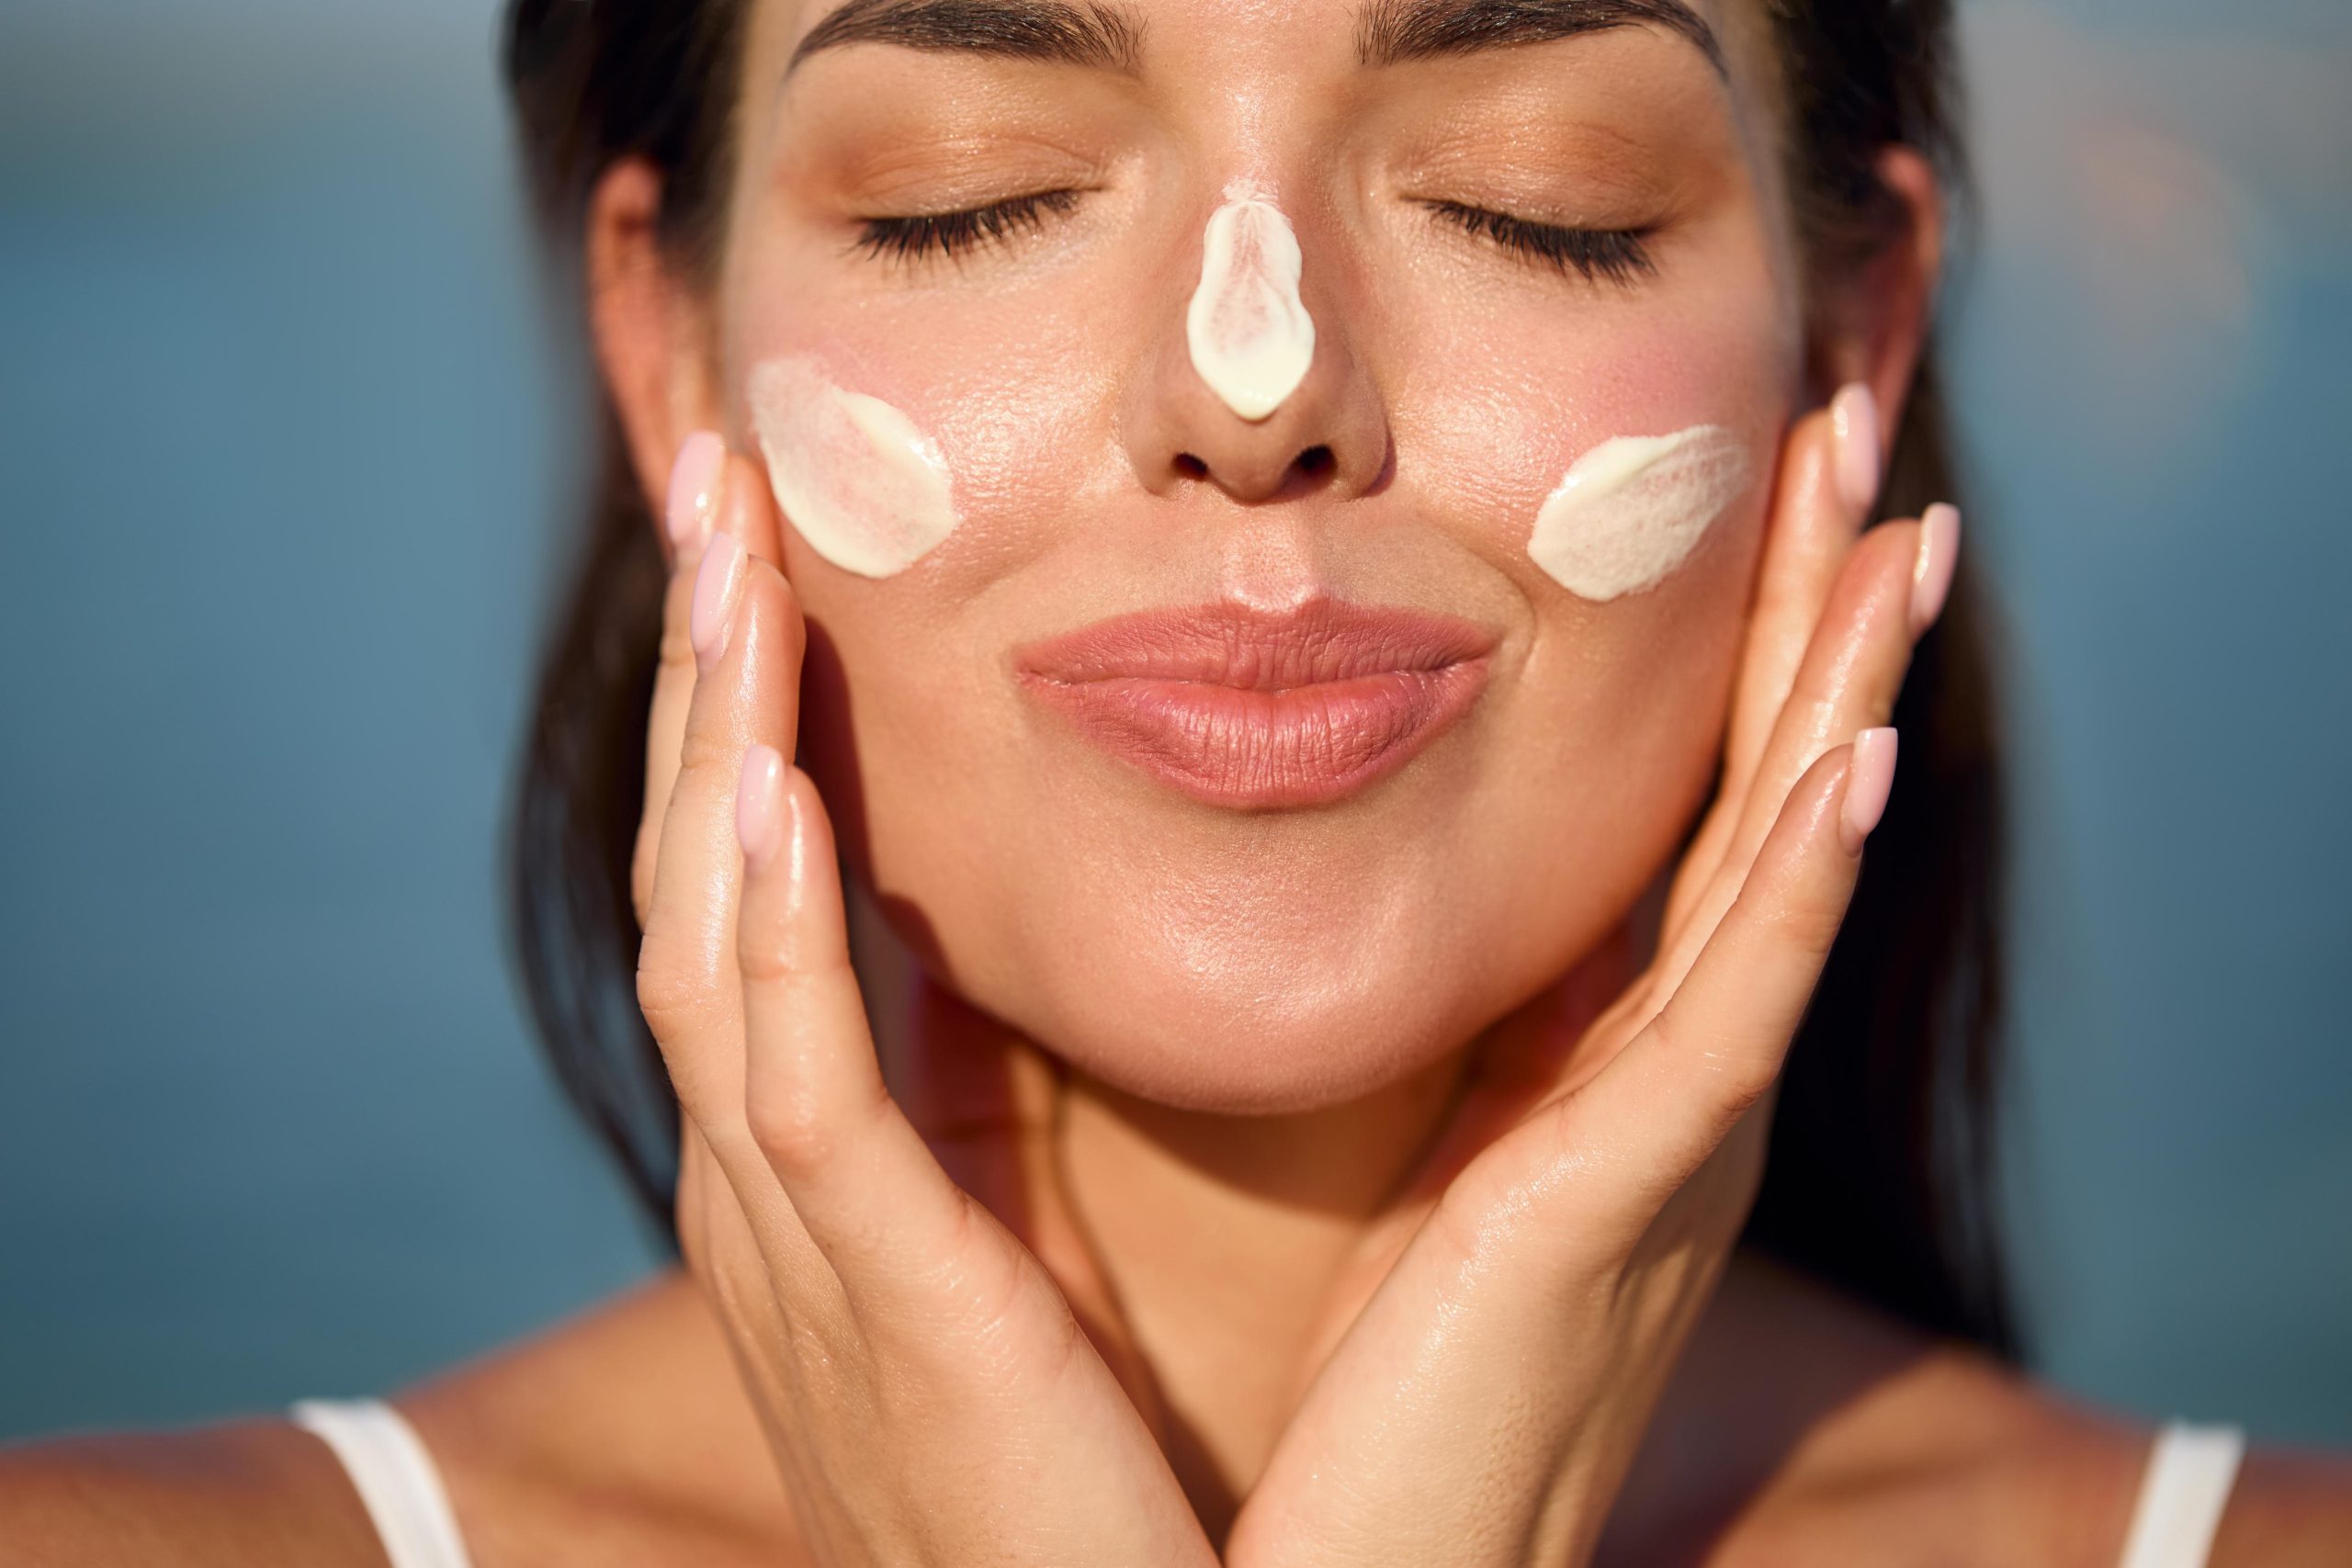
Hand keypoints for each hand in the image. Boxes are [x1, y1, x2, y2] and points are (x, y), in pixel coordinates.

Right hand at [631, 434, 1210, 1566]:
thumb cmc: (1084, 1483)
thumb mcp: (1004, 1264)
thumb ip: (977, 1117)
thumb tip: (996, 959)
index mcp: (809, 1173)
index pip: (747, 902)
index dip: (741, 726)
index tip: (777, 564)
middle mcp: (761, 1186)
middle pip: (695, 884)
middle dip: (699, 684)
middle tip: (721, 491)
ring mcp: (793, 1240)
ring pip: (710, 939)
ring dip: (710, 740)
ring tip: (726, 560)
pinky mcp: (871, 1296)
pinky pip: (791, 1080)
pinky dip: (764, 924)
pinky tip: (763, 781)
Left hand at [1226, 397, 1959, 1566]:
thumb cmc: (1366, 1392)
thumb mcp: (1408, 1161)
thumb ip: (1428, 1034)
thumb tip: (1359, 897)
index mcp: (1607, 1065)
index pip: (1687, 816)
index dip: (1733, 652)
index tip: (1743, 490)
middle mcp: (1670, 1083)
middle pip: (1758, 801)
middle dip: (1809, 619)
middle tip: (1851, 433)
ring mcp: (1672, 1136)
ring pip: (1776, 869)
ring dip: (1842, 692)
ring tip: (1900, 526)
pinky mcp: (1628, 1198)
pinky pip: (1732, 1010)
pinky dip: (1797, 880)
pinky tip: (1852, 756)